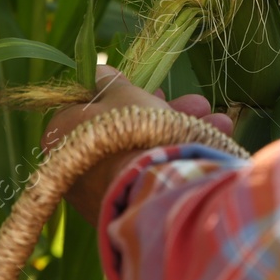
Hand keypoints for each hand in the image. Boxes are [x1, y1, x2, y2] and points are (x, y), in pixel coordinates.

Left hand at [43, 64, 234, 228]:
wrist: (149, 186)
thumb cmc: (129, 130)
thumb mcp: (122, 93)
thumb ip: (110, 81)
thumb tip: (99, 70)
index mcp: (60, 135)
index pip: (92, 108)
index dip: (126, 95)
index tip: (156, 91)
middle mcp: (73, 167)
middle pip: (124, 130)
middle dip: (166, 114)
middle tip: (196, 105)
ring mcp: (98, 193)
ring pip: (142, 152)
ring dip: (180, 133)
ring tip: (219, 122)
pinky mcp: (124, 209)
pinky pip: (148, 175)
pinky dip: (175, 159)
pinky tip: (211, 145)